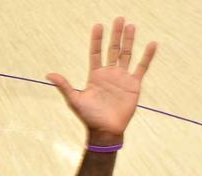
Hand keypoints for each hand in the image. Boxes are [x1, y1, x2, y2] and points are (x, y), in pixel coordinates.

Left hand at [47, 17, 156, 140]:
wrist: (105, 131)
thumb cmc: (89, 117)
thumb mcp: (75, 100)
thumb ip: (64, 85)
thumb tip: (48, 74)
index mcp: (95, 76)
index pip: (96, 53)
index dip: (97, 40)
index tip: (98, 25)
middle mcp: (109, 74)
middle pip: (113, 49)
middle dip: (116, 34)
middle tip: (119, 19)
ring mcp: (122, 78)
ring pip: (127, 55)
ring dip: (129, 41)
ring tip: (131, 26)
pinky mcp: (133, 85)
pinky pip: (141, 67)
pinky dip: (147, 56)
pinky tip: (152, 44)